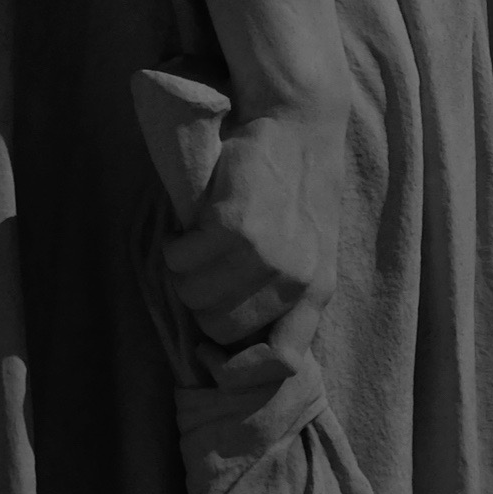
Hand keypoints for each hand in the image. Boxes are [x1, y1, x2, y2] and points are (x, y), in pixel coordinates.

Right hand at [163, 107, 338, 349]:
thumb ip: (288, 292)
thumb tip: (238, 342)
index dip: (239, 370)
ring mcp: (265, 253)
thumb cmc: (297, 190)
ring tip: (194, 251)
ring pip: (195, 297)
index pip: (282, 362)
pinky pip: (181, 261)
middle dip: (201, 308)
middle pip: (222, 330)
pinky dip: (174, 249)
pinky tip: (187, 232)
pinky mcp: (232, 225)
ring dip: (183, 277)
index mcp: (318, 290)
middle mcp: (295, 278)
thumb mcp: (312, 248)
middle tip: (202, 277)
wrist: (297, 123)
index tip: (212, 352)